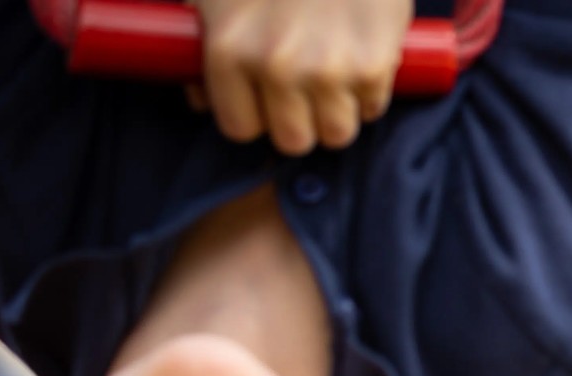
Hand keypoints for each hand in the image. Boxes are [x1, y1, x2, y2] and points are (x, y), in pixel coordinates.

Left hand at [188, 0, 410, 154]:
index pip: (240, 128)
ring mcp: (327, 69)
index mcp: (228, 49)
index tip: (266, 101)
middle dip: (299, 122)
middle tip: (305, 93)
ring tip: (336, 81)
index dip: (255, 116)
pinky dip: (370, 93)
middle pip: (291, 140)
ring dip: (338, 115)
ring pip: (336, 134)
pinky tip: (362, 62)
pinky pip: (372, 107)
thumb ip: (201, 39)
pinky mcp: (373, 63)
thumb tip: (197, 99)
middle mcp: (275, 66)